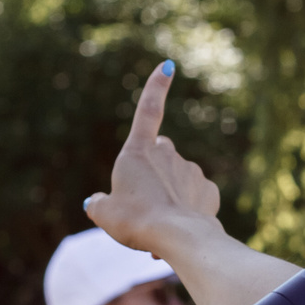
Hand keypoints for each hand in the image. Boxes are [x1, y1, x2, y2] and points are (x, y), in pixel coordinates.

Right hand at [86, 63, 221, 257]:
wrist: (177, 238)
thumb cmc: (135, 220)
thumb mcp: (104, 214)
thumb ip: (98, 204)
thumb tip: (96, 202)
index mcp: (139, 151)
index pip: (148, 110)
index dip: (156, 86)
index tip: (168, 65)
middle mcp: (168, 153)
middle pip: (159, 154)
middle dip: (152, 172)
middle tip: (141, 204)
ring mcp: (191, 171)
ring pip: (177, 180)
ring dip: (168, 197)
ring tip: (157, 225)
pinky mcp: (209, 190)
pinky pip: (194, 198)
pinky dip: (187, 210)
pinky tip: (179, 228)